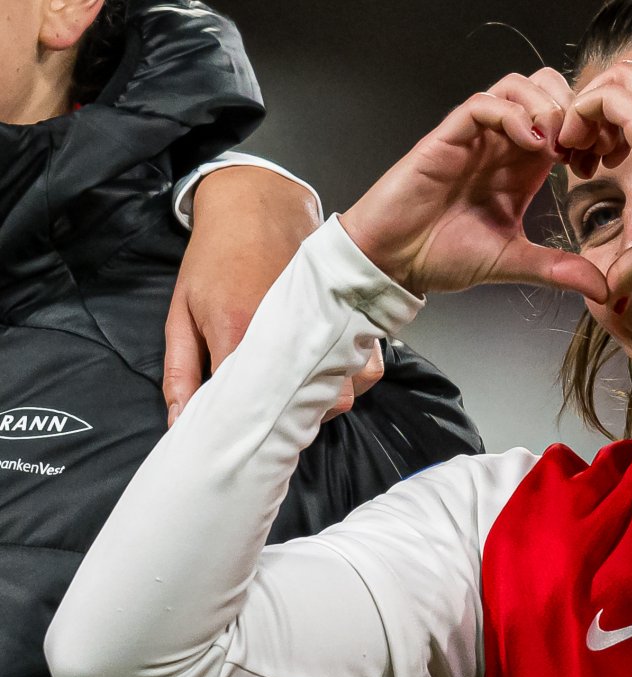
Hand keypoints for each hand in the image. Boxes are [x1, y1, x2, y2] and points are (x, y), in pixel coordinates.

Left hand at [166, 166, 381, 424]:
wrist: (256, 202)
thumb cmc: (215, 257)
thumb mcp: (182, 313)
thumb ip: (181, 372)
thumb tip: (181, 422)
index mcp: (241, 334)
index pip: (247, 409)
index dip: (242, 430)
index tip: (236, 438)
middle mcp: (292, 335)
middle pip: (304, 411)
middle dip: (286, 422)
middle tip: (270, 417)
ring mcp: (329, 326)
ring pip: (343, 396)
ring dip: (323, 403)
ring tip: (300, 395)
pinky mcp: (354, 317)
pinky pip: (368, 369)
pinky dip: (353, 379)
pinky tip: (329, 373)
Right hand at [342, 71, 606, 300]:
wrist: (395, 261)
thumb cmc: (444, 255)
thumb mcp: (515, 262)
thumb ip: (558, 269)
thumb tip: (602, 289)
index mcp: (523, 166)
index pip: (564, 121)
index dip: (588, 130)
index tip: (601, 159)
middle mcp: (501, 143)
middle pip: (544, 89)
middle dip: (572, 108)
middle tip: (582, 145)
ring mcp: (475, 136)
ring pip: (515, 86)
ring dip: (544, 105)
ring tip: (555, 143)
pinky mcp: (447, 136)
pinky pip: (481, 104)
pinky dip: (510, 112)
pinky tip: (529, 142)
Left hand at [560, 61, 631, 299]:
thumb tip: (613, 291)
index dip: (604, 131)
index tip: (592, 168)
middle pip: (622, 80)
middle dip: (591, 112)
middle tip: (579, 155)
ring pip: (611, 78)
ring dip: (583, 110)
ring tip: (574, 150)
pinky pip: (602, 97)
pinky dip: (580, 116)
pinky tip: (577, 151)